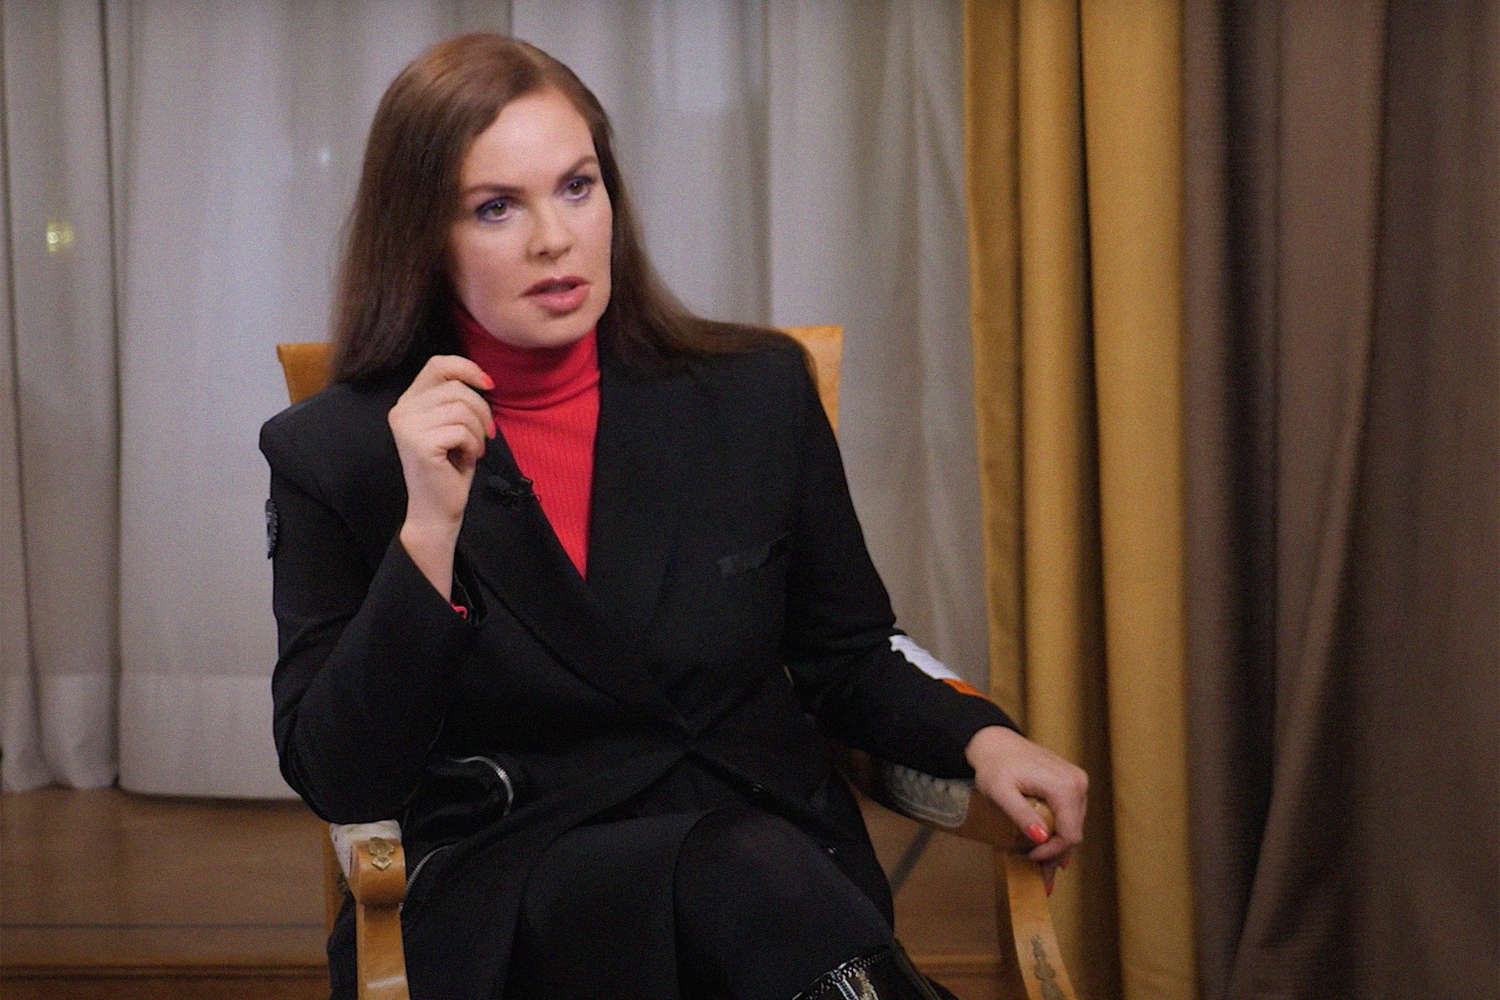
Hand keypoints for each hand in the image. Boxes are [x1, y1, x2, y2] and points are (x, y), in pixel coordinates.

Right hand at [388, 355, 493, 594]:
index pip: (438, 364)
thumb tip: (482, 379)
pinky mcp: (419, 444)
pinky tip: (466, 459)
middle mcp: (401, 411)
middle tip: (487, 434)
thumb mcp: (453, 425)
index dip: (467, 368)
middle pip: (456, 388)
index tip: (489, 385)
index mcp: (408, 402)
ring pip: (461, 408)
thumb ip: (456, 399)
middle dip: (482, 410)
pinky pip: (461, 430)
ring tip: (473, 449)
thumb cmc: (450, 468)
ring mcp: (407, 427)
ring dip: (477, 431)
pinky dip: (473, 444)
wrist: (437, 510)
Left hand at [965, 725, 1086, 886]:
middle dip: (1055, 853)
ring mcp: (1077, 781)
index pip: (1070, 834)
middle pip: (1074, 832)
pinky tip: (1046, 842)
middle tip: (1038, 874)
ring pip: (1073, 825)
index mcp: (1064, 786)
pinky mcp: (1072, 782)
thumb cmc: (994, 765)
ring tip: (1039, 861)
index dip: (1052, 852)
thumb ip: (1021, 814)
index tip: (1030, 858)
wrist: (994, 742)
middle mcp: (1078, 783)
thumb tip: (1041, 838)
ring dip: (1057, 844)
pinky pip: (1070, 813)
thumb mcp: (1000, 792)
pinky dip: (1058, 829)